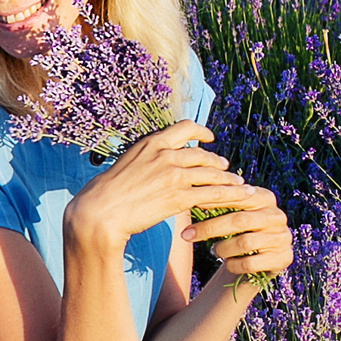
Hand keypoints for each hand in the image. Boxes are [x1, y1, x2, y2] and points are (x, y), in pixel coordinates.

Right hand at [63, 121, 257, 250]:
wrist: (99, 212)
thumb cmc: (105, 193)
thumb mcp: (125, 165)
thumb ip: (145, 160)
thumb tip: (153, 164)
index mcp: (151, 143)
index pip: (185, 128)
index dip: (201, 132)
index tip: (210, 138)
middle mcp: (165, 155)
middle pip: (203, 154)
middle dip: (218, 163)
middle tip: (227, 169)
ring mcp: (174, 175)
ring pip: (213, 174)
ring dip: (229, 180)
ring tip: (240, 185)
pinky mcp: (179, 197)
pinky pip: (212, 194)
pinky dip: (230, 195)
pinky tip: (240, 196)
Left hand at [182, 182, 293, 284]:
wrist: (258, 261)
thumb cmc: (237, 232)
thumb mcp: (230, 214)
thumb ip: (219, 202)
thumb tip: (190, 191)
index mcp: (265, 198)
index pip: (239, 196)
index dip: (215, 201)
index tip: (192, 204)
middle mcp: (277, 216)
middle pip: (239, 220)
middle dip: (209, 228)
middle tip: (186, 235)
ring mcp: (282, 237)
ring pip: (244, 243)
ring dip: (222, 249)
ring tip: (214, 251)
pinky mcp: (283, 258)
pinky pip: (250, 263)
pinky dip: (233, 265)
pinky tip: (228, 263)